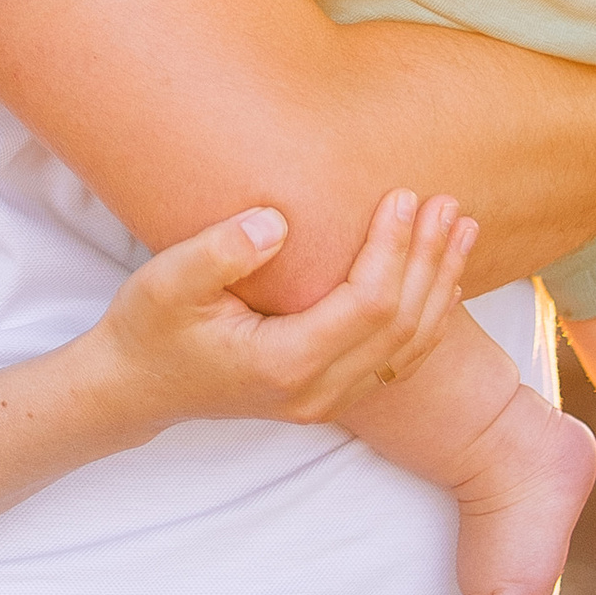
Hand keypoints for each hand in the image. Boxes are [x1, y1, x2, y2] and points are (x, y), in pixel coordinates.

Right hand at [83, 189, 475, 439]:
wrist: (134, 387)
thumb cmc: (148, 329)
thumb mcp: (167, 282)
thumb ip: (220, 251)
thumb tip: (277, 220)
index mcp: (284, 363)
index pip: (366, 305)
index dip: (393, 249)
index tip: (401, 195)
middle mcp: (315, 391)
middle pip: (400, 326)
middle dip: (429, 260)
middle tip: (447, 204)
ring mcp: (324, 399)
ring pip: (408, 347)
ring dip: (439, 286)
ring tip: (461, 233)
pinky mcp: (325, 392)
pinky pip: (395, 358)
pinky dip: (426, 317)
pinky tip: (441, 281)